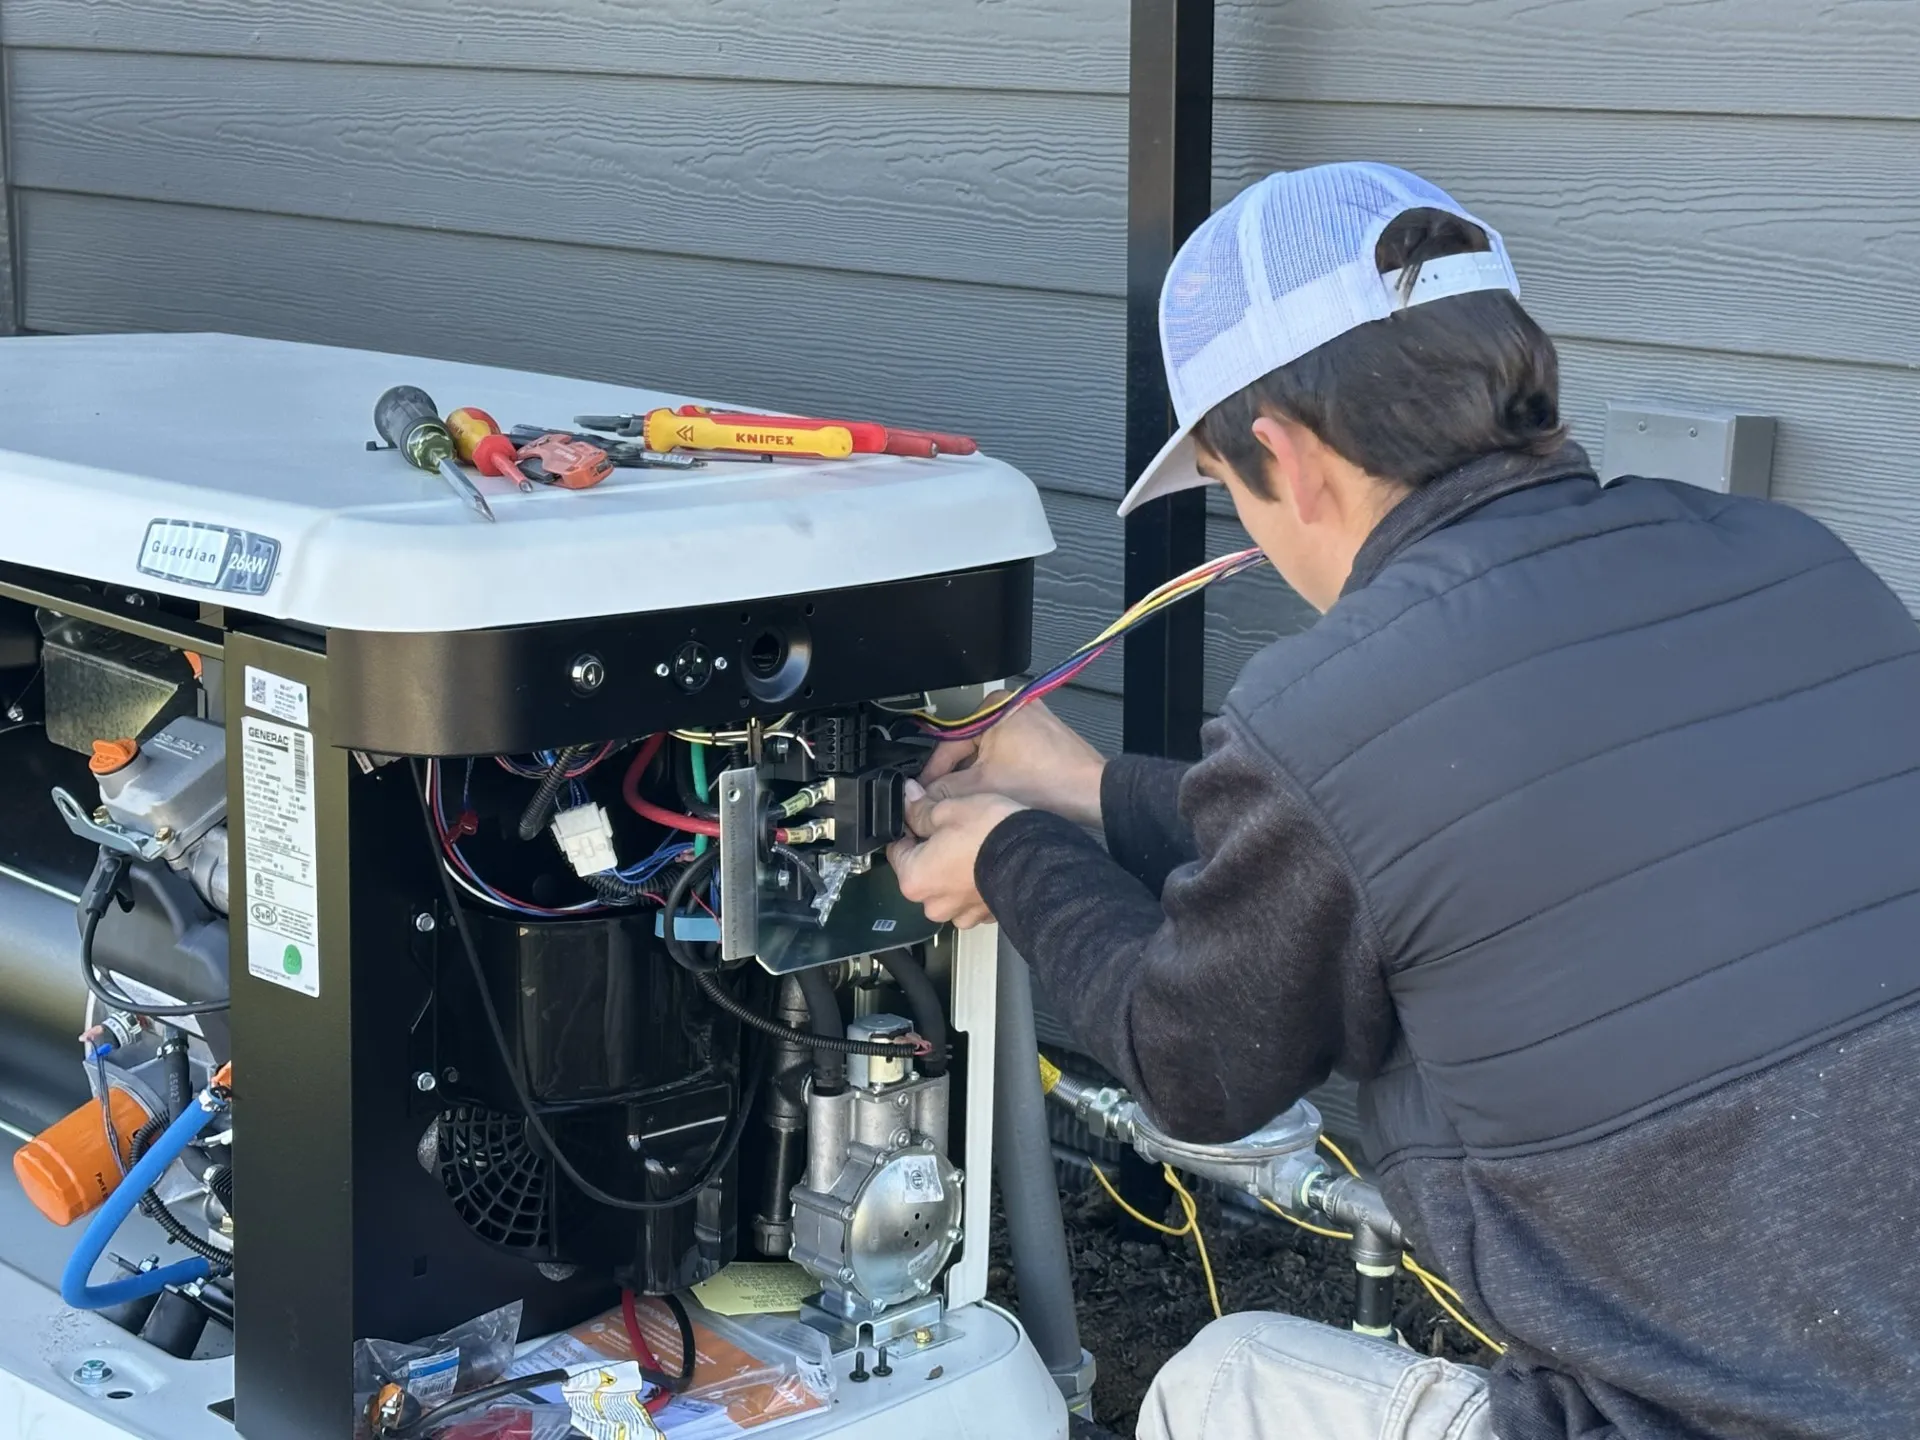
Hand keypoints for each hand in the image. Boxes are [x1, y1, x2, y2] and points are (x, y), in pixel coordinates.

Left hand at [887, 782, 1025, 928]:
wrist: (1037, 860)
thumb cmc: (992, 836)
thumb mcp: (950, 809)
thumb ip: (922, 808)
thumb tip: (909, 800)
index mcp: (914, 879)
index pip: (897, 850)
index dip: (910, 829)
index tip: (922, 817)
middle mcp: (934, 904)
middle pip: (921, 871)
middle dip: (933, 850)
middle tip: (954, 828)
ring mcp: (962, 913)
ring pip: (947, 886)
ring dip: (955, 868)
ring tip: (975, 845)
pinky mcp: (985, 915)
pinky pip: (972, 896)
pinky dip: (977, 881)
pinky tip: (989, 862)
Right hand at [917, 696, 1105, 827]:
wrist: (1092, 795)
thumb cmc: (1047, 782)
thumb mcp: (984, 787)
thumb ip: (945, 790)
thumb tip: (918, 796)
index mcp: (994, 706)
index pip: (950, 742)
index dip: (933, 774)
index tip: (922, 794)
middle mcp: (1012, 705)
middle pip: (969, 748)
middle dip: (957, 778)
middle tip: (943, 804)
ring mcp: (1031, 720)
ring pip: (989, 754)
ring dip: (978, 779)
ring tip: (972, 804)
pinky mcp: (1044, 737)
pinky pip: (1010, 755)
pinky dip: (1001, 775)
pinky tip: (998, 796)